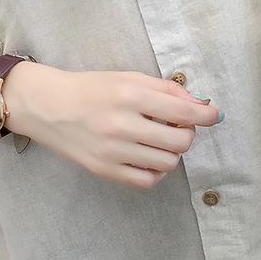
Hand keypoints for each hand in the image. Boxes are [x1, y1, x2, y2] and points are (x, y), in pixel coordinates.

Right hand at [1, 60, 222, 189]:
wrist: (47, 107)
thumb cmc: (91, 89)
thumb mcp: (127, 78)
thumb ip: (165, 90)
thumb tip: (199, 105)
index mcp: (129, 96)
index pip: (182, 111)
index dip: (205, 116)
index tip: (213, 116)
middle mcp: (121, 125)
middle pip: (180, 142)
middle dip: (186, 134)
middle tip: (175, 127)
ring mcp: (112, 152)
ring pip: (167, 163)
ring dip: (170, 152)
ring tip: (157, 141)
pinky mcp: (104, 171)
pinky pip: (147, 181)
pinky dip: (155, 171)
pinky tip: (147, 158)